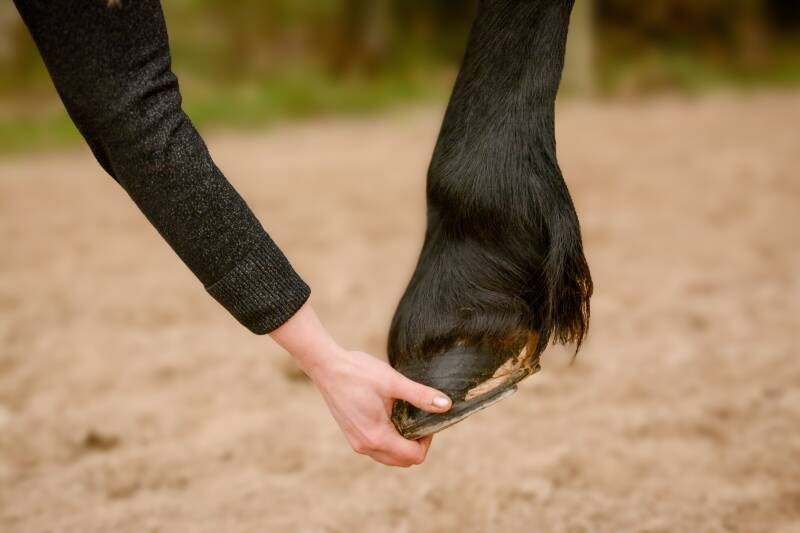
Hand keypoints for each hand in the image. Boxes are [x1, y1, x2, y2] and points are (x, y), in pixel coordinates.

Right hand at [270, 301, 451, 466]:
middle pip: (402, 461)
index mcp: (377, 437)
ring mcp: (356, 442)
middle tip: (418, 417)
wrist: (326, 366)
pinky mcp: (352, 435)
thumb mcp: (392, 382)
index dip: (427, 441)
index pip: (413, 457)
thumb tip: (446, 405)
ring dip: (402, 443)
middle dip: (416, 444)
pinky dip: (389, 439)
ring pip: (389, 457)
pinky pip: (377, 448)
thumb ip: (420, 396)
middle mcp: (365, 446)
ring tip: (405, 415)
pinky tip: (390, 416)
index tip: (427, 418)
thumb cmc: (358, 372)